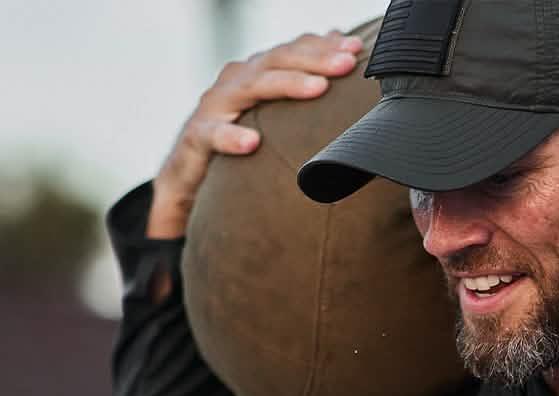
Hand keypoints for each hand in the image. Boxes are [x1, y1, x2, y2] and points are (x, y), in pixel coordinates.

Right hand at [147, 30, 362, 239]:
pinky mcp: (197, 137)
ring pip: (252, 87)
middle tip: (347, 62)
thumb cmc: (239, 138)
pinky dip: (232, 137)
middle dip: (315, 58)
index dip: (324, 46)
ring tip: (319, 88)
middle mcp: (237, 81)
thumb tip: (342, 56)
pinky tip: (253, 143)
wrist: (188, 175)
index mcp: (258, 74)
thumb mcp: (274, 114)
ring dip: (287, 84)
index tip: (358, 48)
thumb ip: (301, 88)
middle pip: (278, 61)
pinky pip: (213, 135)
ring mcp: (215, 106)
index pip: (293, 51)